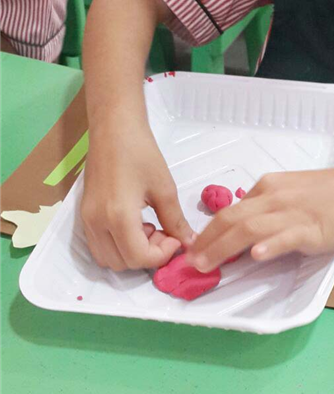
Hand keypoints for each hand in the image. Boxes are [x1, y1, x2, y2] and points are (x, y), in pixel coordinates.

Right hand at [81, 121, 193, 270]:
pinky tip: (135, 223)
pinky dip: (118, 245)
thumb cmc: (141, 153)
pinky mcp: (84, 214)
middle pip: (122, 263)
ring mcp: (86, 220)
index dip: (162, 255)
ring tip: (149, 227)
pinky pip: (99, 245)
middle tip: (164, 233)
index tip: (176, 238)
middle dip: (148, 255)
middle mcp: (96, 223)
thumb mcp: (164, 188)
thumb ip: (175, 220)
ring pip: (108, 258)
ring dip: (132, 253)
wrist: (114, 129)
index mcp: (118, 216)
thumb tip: (189, 242)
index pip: (139, 258)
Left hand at [186, 164, 333, 271]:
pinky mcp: (313, 229)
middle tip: (189, 262)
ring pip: (251, 228)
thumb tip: (242, 226)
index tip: (194, 249)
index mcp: (268, 188)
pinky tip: (256, 255)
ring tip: (206, 264)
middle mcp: (275, 197)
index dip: (208, 231)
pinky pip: (288, 236)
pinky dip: (270, 245)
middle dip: (207, 241)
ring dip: (224, 247)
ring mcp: (293, 213)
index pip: (231, 210)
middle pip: (232, 219)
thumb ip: (267, 206)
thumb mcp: (291, 191)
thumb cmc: (330, 192)